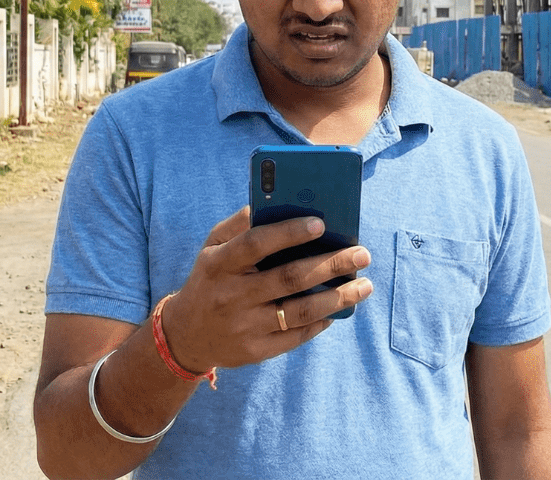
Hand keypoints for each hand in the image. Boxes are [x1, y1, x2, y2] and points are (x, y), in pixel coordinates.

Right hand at [161, 206, 371, 372]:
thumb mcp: (213, 246)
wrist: (185, 334)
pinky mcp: (254, 351)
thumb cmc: (210, 278)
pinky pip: (296, 336)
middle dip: (331, 264)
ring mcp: (243, 326)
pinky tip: (340, 308)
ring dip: (338, 297)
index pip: (255, 244)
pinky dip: (322, 321)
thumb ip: (240, 224)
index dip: (288, 233)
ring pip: (300, 311)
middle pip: (288, 278)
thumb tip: (278, 199)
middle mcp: (231, 295)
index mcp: (219, 263)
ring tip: (364, 285)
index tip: (321, 223)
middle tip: (361, 253)